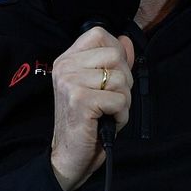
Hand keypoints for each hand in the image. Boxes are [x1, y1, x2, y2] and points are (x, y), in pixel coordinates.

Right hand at [50, 27, 134, 190]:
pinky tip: (108, 121)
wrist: (69, 156)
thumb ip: (113, 63)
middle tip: (111, 99)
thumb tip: (126, 40)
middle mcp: (65, 67)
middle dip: (124, 80)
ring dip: (123, 100)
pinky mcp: (80, 100)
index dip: (116, 51)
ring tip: (108, 112)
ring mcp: (70, 82)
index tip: (112, 74)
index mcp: (67, 60)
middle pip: (115, 55)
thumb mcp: (100, 87)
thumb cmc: (87, 122)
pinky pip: (120, 99)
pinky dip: (121, 115)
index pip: (99, 34)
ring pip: (120, 79)